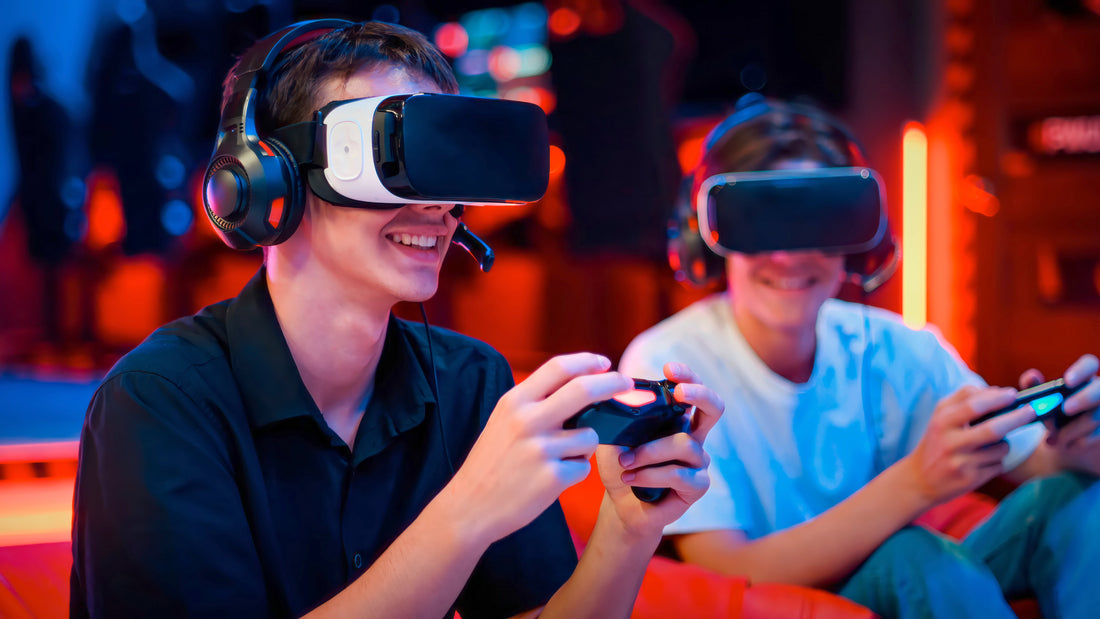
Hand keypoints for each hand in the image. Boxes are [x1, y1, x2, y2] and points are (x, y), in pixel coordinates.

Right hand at [446, 353, 631, 543]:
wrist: (470, 507)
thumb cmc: (493, 462)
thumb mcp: (504, 420)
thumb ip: (536, 402)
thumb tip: (581, 384)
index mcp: (515, 401)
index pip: (559, 367)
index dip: (587, 362)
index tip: (605, 363)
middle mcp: (527, 420)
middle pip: (584, 389)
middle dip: (612, 383)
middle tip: (626, 384)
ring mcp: (540, 449)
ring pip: (590, 436)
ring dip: (585, 446)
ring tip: (561, 458)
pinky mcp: (552, 478)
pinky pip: (583, 468)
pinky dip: (575, 472)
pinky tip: (552, 479)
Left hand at [593, 362, 723, 538]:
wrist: (619, 505)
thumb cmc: (619, 465)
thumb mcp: (613, 436)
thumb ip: (618, 416)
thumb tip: (615, 392)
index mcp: (675, 418)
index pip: (691, 388)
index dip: (687, 375)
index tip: (668, 369)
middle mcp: (692, 435)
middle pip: (714, 407)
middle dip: (700, 394)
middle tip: (679, 393)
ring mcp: (697, 461)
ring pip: (683, 443)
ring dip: (649, 452)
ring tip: (624, 462)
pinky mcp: (697, 485)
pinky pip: (679, 473)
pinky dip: (651, 475)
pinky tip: (631, 478)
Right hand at [901, 384, 1034, 506]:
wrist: (919, 480)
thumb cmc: (937, 442)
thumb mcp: (940, 417)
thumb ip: (964, 399)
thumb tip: (997, 391)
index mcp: (942, 421)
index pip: (974, 404)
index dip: (997, 397)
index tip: (1013, 394)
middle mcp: (950, 442)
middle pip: (993, 428)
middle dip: (1017, 417)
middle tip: (1031, 410)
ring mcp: (961, 462)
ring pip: (1001, 448)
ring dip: (1004, 444)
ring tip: (991, 445)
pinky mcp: (971, 479)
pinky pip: (999, 465)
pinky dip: (998, 460)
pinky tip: (983, 462)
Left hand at [1038, 355, 1099, 474]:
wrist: (1068, 443)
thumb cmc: (1055, 416)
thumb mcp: (1043, 404)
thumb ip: (1035, 388)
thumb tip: (1031, 377)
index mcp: (1084, 379)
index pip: (1089, 364)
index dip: (1081, 370)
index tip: (1067, 381)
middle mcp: (1099, 392)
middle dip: (1084, 398)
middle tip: (1065, 408)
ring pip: (1097, 416)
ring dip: (1074, 428)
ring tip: (1056, 439)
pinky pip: (1099, 434)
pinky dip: (1081, 441)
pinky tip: (1068, 446)